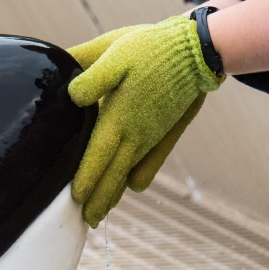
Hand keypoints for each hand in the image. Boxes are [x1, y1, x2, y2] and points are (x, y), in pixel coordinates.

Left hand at [66, 15, 221, 226]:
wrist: (198, 49)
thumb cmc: (151, 47)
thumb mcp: (114, 52)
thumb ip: (91, 76)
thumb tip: (70, 95)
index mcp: (119, 116)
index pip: (97, 154)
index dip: (86, 178)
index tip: (76, 199)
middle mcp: (136, 132)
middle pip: (113, 173)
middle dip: (99, 199)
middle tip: (86, 222)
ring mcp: (153, 134)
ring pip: (131, 171)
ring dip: (116, 193)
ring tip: (103, 213)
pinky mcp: (166, 129)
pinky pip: (152, 161)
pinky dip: (141, 177)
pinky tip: (134, 187)